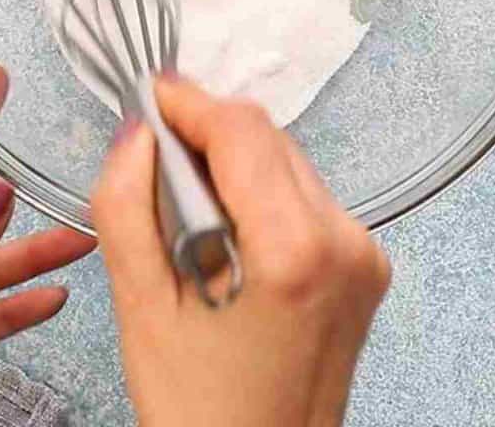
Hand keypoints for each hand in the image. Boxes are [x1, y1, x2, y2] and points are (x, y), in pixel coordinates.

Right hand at [93, 80, 390, 426]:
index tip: (148, 98)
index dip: (188, 103)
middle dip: (207, 135)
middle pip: (268, 138)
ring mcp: (364, 254)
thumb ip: (127, 206)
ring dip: (235, 166)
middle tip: (153, 160)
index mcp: (295, 250)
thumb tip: (136, 133)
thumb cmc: (200, 412)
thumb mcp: (142, 309)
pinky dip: (263, 197)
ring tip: (187, 215)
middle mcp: (344, 242)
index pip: (240, 129)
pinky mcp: (367, 267)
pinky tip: (228, 239)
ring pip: (288, 162)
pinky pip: (307, 198)